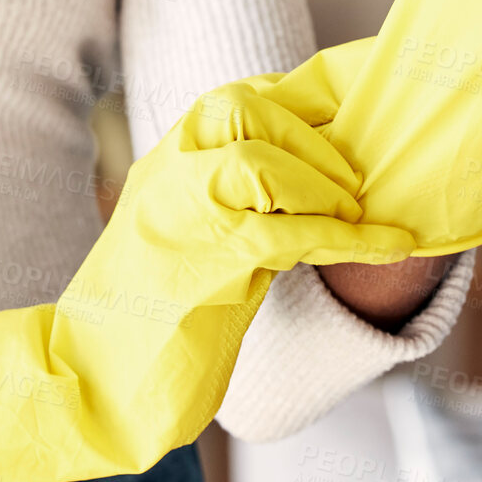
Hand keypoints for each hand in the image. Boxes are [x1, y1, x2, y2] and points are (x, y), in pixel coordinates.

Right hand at [0, 67, 385, 481]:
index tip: (348, 116)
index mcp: (162, 165)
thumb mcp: (180, 237)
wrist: (92, 382)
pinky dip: (352, 237)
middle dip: (312, 134)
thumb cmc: (143, 319)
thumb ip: (225, 201)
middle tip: (351, 178)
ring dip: (326, 183)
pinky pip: (292, 233)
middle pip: (244, 108)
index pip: (235, 99)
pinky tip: (389, 245)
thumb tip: (300, 182)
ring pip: (262, 160)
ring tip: (356, 214)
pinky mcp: (208, 267)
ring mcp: (181, 216)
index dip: (301, 99)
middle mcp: (166, 176)